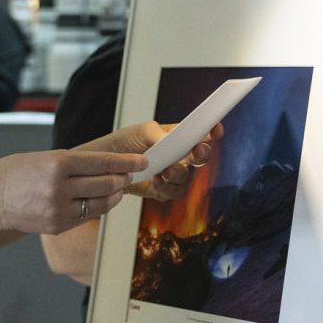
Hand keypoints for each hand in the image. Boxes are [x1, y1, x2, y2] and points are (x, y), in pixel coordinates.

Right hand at [0, 148, 145, 234]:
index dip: (126, 162)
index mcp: (57, 164)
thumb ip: (76, 163)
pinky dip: (100, 207)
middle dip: (123, 178)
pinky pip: (88, 216)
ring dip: (116, 194)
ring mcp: (59, 210)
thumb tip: (111, 167)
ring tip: (118, 187)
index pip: (102, 162)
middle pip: (106, 184)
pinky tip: (102, 199)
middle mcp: (59, 188)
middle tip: (129, 173)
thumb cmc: (18, 171)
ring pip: (101, 203)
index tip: (143, 161)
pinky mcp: (58, 226)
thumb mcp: (46, 158)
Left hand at [92, 119, 220, 201]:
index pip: (201, 133)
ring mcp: (172, 174)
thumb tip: (171, 142)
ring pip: (188, 177)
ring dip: (179, 174)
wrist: (106, 166)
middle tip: (196, 152)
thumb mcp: (142, 131)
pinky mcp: (163, 190)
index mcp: (177, 137)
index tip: (216, 130)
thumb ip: (159, 135)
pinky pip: (174, 192)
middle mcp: (178, 156)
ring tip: (166, 171)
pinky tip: (156, 182)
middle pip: (200, 157)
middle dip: (202, 154)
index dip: (212, 131)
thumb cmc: (124, 143)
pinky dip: (167, 188)